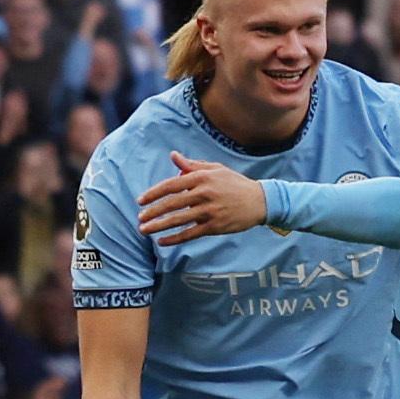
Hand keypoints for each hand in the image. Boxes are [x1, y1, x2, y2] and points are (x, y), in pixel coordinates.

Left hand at [137, 152, 269, 242]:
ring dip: (159, 226)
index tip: (141, 201)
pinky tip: (162, 242)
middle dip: (153, 212)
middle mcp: (204, 194)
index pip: (171, 185)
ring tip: (144, 230)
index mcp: (202, 177)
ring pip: (178, 220)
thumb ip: (192, 165)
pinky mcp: (215, 226)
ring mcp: (209, 211)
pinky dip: (175, 239)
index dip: (154, 194)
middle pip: (171, 204)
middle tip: (140, 218)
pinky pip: (190, 234)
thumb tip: (173, 156)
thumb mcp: (215, 169)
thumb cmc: (235, 183)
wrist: (259, 201)